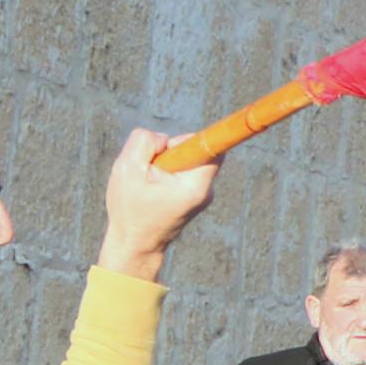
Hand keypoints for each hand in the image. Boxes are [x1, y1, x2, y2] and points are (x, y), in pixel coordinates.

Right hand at [97, 124, 220, 279]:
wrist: (133, 245)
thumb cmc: (129, 210)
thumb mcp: (127, 168)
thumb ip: (145, 141)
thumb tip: (163, 139)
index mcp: (195, 184)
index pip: (215, 148)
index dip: (219, 131)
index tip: (238, 119)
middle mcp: (205, 189)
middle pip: (195, 148)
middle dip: (170, 148)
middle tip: (149, 168)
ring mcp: (201, 193)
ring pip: (186, 158)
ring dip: (164, 162)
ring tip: (147, 184)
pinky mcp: (193, 195)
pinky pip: (181, 170)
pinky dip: (165, 172)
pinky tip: (151, 190)